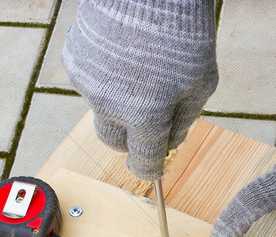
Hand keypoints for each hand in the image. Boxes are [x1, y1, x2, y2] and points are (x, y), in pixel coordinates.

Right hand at [62, 0, 217, 179]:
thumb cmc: (182, 29)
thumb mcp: (201, 81)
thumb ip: (184, 121)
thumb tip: (171, 145)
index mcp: (146, 115)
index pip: (143, 162)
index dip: (150, 167)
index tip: (152, 165)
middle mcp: (110, 105)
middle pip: (114, 141)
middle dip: (130, 134)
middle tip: (148, 112)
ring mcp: (87, 82)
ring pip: (101, 108)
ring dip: (117, 99)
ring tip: (138, 67)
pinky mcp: (74, 60)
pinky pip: (89, 81)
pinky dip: (103, 74)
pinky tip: (121, 52)